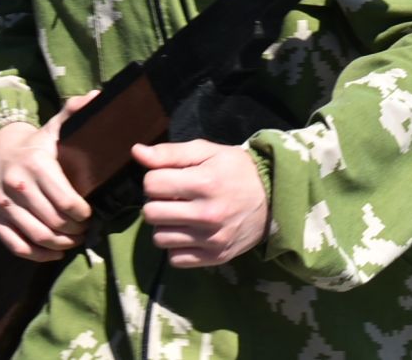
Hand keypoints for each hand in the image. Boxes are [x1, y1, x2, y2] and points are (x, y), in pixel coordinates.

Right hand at [0, 93, 97, 261]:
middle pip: (53, 221)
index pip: (66, 200)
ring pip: (36, 236)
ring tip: (73, 240)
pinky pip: (16, 246)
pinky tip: (54, 253)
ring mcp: (1, 205)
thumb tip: (97, 96)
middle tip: (86, 230)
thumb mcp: (54, 126)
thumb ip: (74, 112)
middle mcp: (16, 186)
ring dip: (60, 244)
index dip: (82, 214)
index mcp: (36, 165)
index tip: (90, 215)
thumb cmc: (35, 143)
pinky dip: (37, 255)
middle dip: (75, 231)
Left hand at [133, 139, 270, 267]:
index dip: (156, 178)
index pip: (152, 184)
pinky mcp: (215, 257)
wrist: (275, 198)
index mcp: (205, 182)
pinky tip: (190, 232)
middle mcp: (207, 214)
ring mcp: (211, 239)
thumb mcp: (208, 152)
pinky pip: (175, 258)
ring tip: (182, 215)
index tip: (171, 178)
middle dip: (158, 202)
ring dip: (166, 225)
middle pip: (151, 213)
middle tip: (174, 197)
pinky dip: (178, 246)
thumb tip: (136, 152)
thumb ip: (170, 153)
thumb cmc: (237, 170)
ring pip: (159, 237)